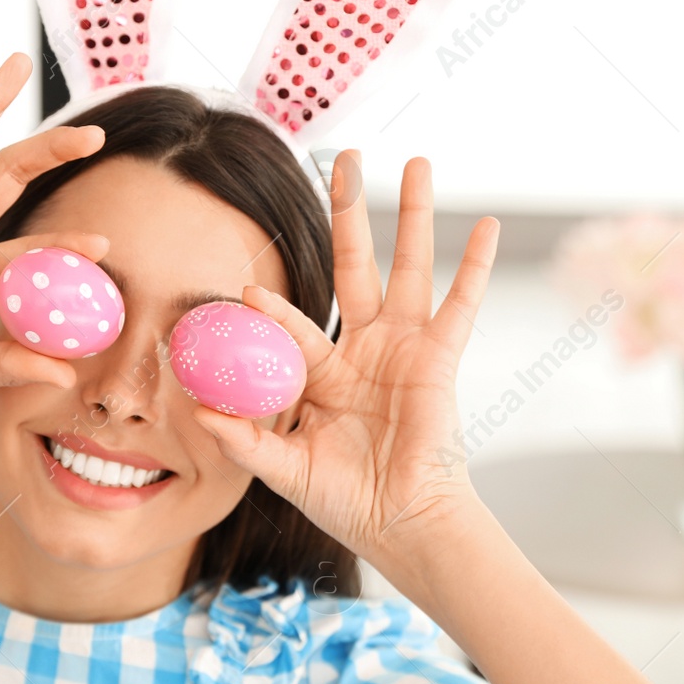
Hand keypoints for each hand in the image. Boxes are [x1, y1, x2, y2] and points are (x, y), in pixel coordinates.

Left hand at [190, 153, 498, 592]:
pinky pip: (460, 304)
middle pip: (354, 264)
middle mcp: (365, 349)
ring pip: (409, 267)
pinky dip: (474, 265)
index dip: (272, 307)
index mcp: (323, 372)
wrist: (401, 525)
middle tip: (342, 159)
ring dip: (413, 215)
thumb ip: (245, 440)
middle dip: (349, 212)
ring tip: (417, 162)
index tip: (245, 286)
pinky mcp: (440, 360)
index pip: (293, 326)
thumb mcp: (285, 468)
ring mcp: (406, 349)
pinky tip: (485, 224)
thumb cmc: (346, 501)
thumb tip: (198, 413)